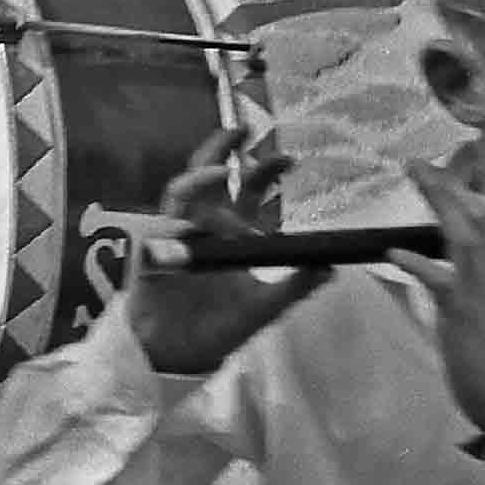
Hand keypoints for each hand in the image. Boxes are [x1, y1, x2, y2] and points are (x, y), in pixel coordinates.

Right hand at [124, 129, 327, 375]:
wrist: (177, 355)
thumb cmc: (217, 327)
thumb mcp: (264, 308)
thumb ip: (295, 287)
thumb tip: (331, 267)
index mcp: (231, 232)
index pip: (247, 190)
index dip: (264, 170)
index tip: (288, 158)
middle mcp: (202, 225)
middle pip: (208, 173)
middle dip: (223, 148)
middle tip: (244, 128)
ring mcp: (175, 235)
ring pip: (181, 190)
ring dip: (199, 175)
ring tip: (221, 167)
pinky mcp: (153, 253)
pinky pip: (161, 228)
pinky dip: (175, 220)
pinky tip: (191, 220)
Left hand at [411, 156, 484, 445]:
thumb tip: (467, 248)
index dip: (476, 188)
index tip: (458, 161)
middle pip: (481, 214)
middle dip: (453, 182)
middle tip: (421, 161)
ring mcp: (482, 289)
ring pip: (463, 233)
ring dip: (440, 200)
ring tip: (416, 173)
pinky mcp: (462, 310)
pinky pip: (438, 279)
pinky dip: (416, 263)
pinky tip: (395, 252)